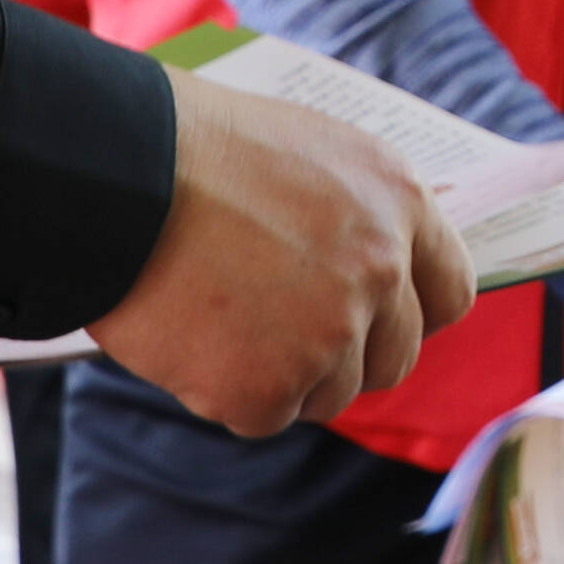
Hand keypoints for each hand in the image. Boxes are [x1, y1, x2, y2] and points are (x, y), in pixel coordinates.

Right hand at [89, 76, 474, 434]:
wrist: (115, 171)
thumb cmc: (191, 149)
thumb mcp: (305, 150)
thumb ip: (355, 213)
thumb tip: (376, 271)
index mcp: (398, 201)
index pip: (449, 292)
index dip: (408, 313)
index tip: (376, 321)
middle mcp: (380, 271)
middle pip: (393, 359)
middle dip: (343, 355)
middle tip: (275, 328)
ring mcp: (328, 334)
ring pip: (327, 393)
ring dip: (279, 373)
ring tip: (217, 313)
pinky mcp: (268, 386)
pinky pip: (261, 414)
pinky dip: (223, 390)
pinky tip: (189, 336)